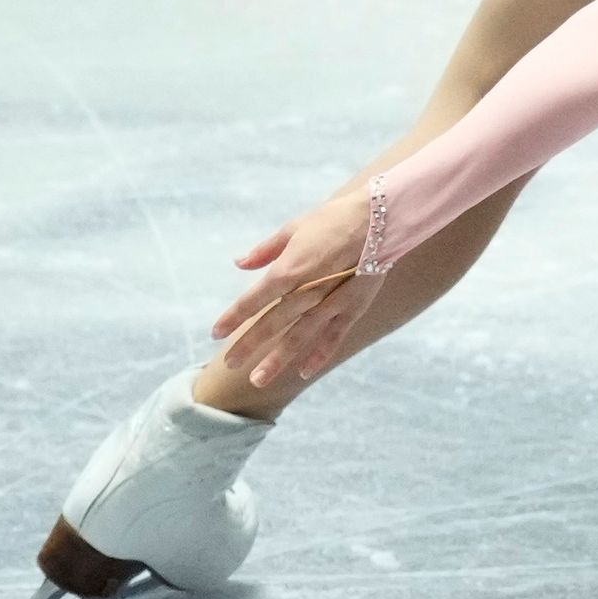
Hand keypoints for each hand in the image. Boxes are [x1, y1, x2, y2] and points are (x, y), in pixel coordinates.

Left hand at [212, 183, 383, 388]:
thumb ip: (265, 251)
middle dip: (248, 345)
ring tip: (257, 380)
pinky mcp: (354, 307)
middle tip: (228, 364)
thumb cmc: (335, 218)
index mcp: (289, 270)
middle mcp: (307, 291)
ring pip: (299, 336)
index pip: (253, 300)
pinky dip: (319, 354)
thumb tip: (240, 264)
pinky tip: (304, 371)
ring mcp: (332, 302)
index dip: (232, 317)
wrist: (382, 218)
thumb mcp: (294, 228)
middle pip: (272, 323)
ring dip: (277, 359)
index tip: (215, 333)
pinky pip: (334, 335)